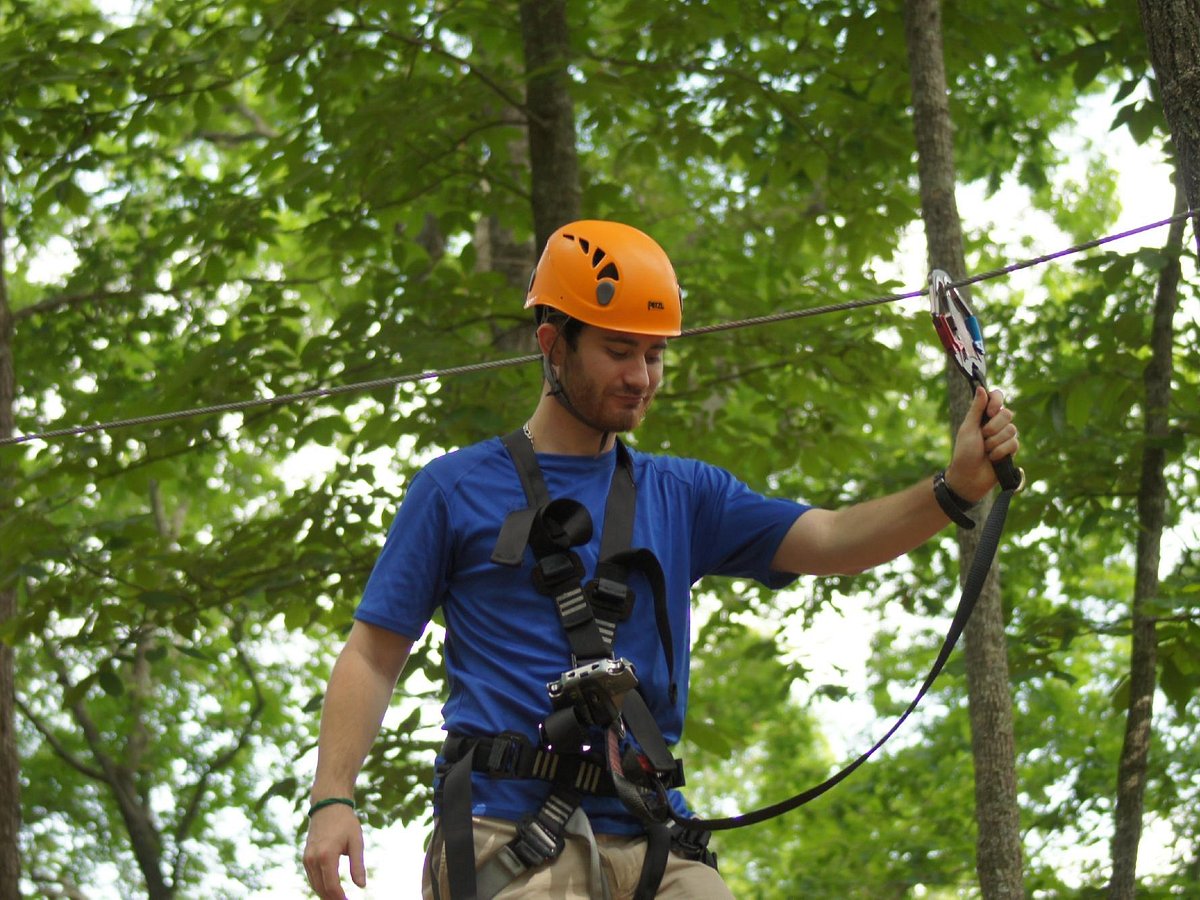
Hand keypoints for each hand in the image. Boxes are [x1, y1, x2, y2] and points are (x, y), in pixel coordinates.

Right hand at [303, 805, 365, 898]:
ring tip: (339, 899)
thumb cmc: (345, 822)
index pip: (331, 886)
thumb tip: (361, 886)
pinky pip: (312, 877)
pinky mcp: (306, 857)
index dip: (340, 898)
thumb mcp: (356, 842)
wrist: (328, 805)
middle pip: (321, 889)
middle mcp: (313, 859)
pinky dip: (320, 886)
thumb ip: (357, 865)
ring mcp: (307, 858)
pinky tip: (330, 890)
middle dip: (332, 899)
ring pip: (315, 885)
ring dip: (325, 895)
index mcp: (326, 856)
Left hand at [945, 386, 1018, 502]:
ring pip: (1012, 429)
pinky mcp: (1011, 450)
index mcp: (984, 416)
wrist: (969, 477)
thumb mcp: (968, 428)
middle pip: (1007, 414)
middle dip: (994, 427)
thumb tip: (981, 388)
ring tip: (986, 450)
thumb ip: (976, 409)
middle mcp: (996, 424)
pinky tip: (993, 458)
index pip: (997, 397)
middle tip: (983, 436)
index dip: (997, 401)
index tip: (991, 411)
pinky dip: (1001, 451)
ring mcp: (1005, 437)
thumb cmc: (964, 453)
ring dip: (995, 441)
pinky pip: (1014, 443)